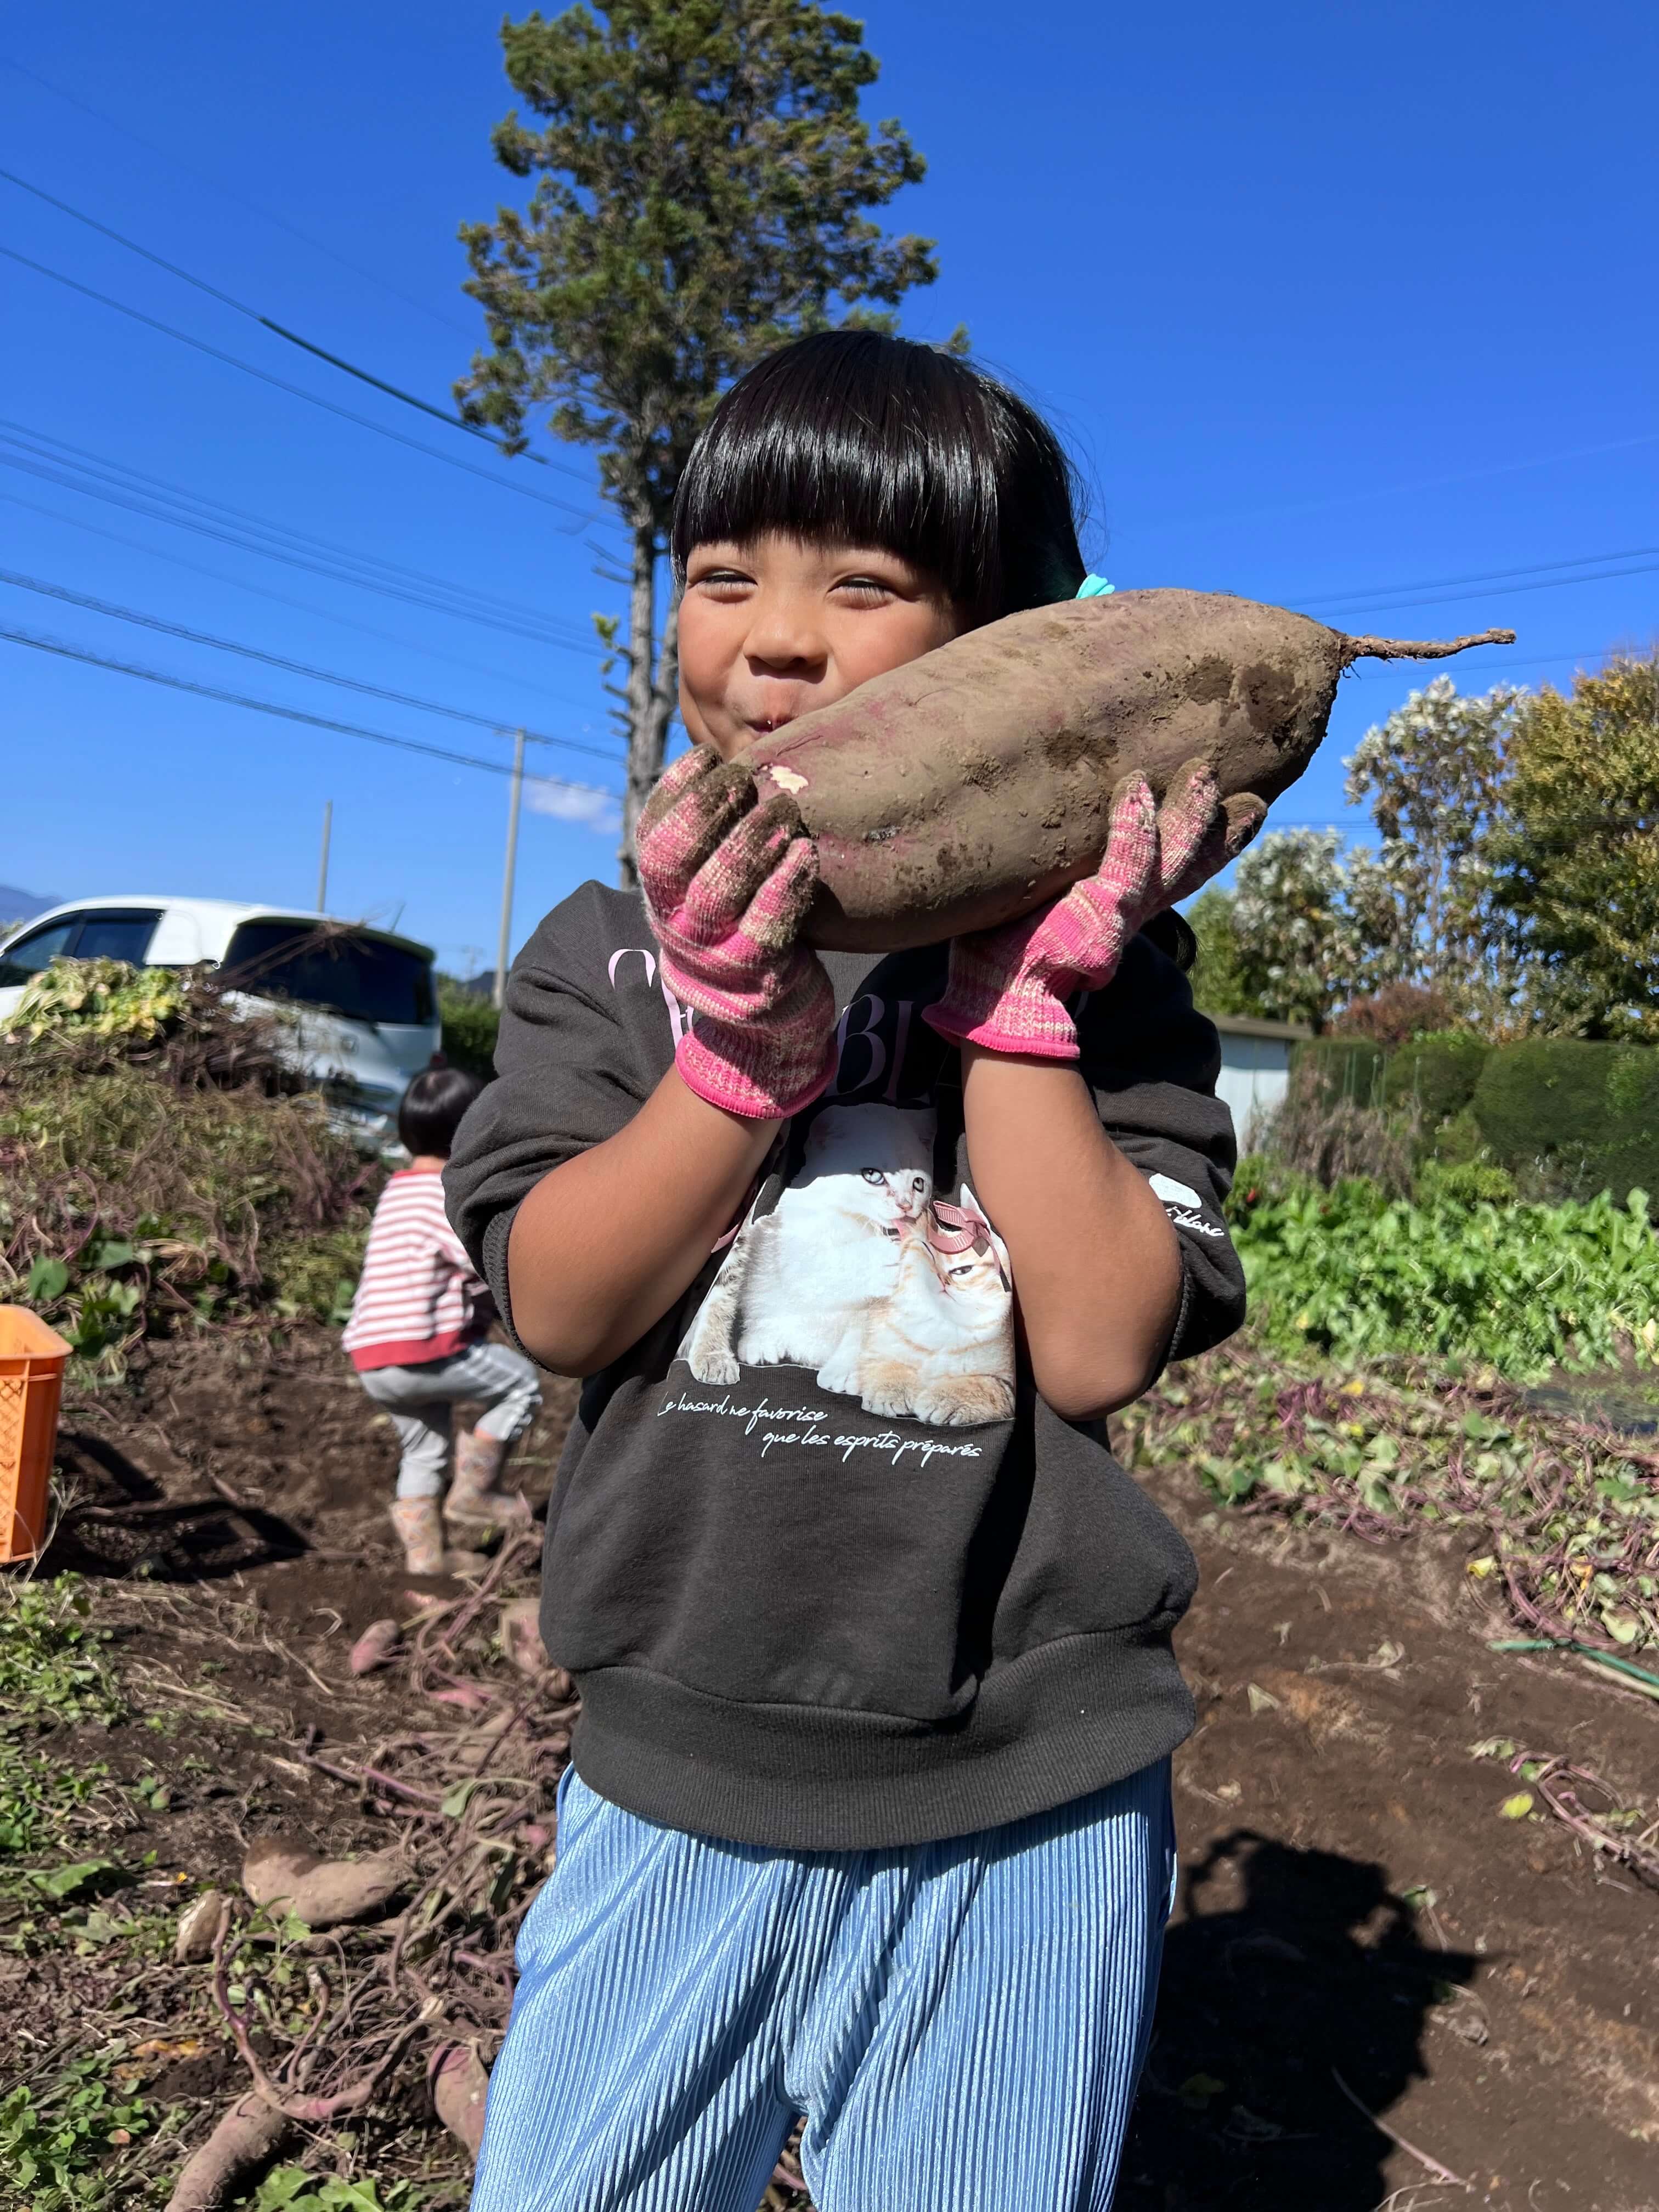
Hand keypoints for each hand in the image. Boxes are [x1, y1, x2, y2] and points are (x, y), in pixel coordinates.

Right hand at [637, 746, 836, 1119]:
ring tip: (782, 810)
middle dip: (708, 812)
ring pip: (718, 894)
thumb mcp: (716, 889)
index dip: (675, 796)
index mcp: (662, 897)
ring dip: (749, 845)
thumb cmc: (745, 933)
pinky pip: (767, 931)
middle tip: (746, 777)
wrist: (766, 1028)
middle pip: (675, 863)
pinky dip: (785, 890)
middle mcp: (676, 927)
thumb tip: (722, 762)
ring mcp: (713, 958)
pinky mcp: (757, 983)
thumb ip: (713, 838)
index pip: (653, 839)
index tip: (706, 757)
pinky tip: (805, 857)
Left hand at [924, 760, 1264, 1059]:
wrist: (999, 999)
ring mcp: (1120, 912)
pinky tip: (1137, 785)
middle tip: (1224, 777)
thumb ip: (1052, 875)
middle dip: (1212, 824)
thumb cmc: (1003, 950)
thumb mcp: (1038, 904)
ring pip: (1172, 858)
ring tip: (1202, 772)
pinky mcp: (1099, 913)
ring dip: (1190, 816)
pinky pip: (1127, 860)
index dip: (1210, 842)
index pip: (1177, 870)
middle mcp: (1132, 911)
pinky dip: (1135, 824)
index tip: (1245, 807)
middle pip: (1188, 864)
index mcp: (1122, 909)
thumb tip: (1029, 829)